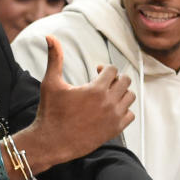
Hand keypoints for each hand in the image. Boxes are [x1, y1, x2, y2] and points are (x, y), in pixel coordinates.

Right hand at [17, 36, 135, 174]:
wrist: (51, 142)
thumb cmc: (50, 113)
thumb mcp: (51, 83)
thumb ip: (55, 59)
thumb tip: (50, 37)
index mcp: (96, 89)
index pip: (113, 70)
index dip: (104, 68)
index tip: (96, 72)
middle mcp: (108, 102)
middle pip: (125, 81)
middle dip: (116, 79)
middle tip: (103, 83)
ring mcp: (113, 117)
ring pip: (130, 97)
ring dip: (121, 93)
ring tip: (107, 96)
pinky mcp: (114, 130)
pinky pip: (130, 115)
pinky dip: (123, 110)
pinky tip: (109, 110)